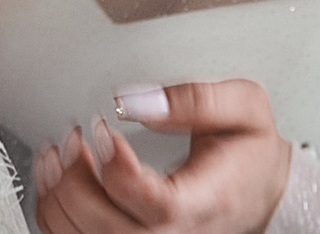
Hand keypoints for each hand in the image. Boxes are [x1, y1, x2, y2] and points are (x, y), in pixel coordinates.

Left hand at [33, 82, 292, 233]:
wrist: (263, 189)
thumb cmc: (249, 149)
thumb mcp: (244, 107)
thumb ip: (196, 99)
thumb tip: (136, 101)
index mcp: (208, 200)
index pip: (159, 207)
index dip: (119, 172)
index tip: (102, 129)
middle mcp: (180, 232)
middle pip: (113, 231)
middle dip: (76, 182)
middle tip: (75, 138)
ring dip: (58, 197)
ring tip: (61, 153)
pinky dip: (55, 210)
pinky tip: (56, 176)